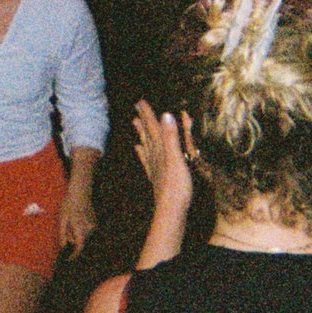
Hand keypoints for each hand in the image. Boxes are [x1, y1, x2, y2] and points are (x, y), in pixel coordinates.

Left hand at [60, 191, 96, 258]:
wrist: (80, 192)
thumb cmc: (69, 204)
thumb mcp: (62, 218)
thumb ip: (63, 233)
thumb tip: (63, 247)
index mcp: (80, 227)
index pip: (79, 246)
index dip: (74, 255)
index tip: (69, 260)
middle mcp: (89, 228)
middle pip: (79, 240)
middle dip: (71, 237)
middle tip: (66, 224)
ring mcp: (93, 225)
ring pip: (82, 236)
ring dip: (75, 232)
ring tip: (71, 219)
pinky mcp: (95, 223)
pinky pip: (86, 231)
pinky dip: (80, 228)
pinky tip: (77, 217)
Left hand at [134, 101, 193, 216]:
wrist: (171, 211)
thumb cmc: (176, 186)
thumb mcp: (176, 158)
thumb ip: (171, 137)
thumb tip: (166, 115)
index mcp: (161, 150)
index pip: (153, 128)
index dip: (147, 114)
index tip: (140, 101)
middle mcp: (155, 156)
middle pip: (148, 134)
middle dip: (143, 120)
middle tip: (136, 107)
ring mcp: (154, 167)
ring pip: (146, 145)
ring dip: (142, 133)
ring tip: (134, 122)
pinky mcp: (157, 177)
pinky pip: (147, 161)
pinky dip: (142, 152)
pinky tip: (138, 149)